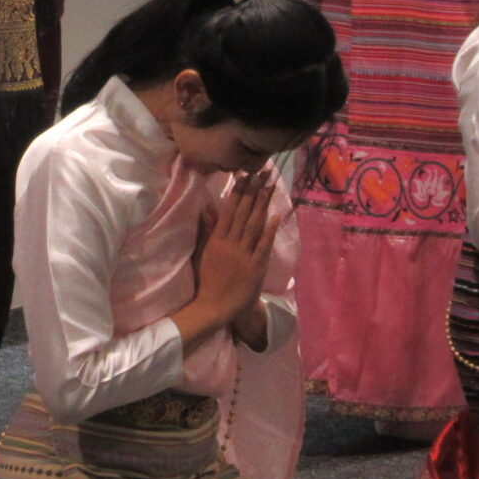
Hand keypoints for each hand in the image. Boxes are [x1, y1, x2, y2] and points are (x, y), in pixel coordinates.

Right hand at [190, 170, 278, 328]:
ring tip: (268, 187)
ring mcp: (243, 256)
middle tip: (260, 172)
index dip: (237, 192)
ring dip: (262, 205)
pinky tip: (276, 216)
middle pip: (243, 213)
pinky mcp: (254, 268)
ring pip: (253, 225)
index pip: (228, 210)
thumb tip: (207, 208)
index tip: (244, 174)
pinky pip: (263, 246)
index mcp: (216, 240)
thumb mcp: (202, 253)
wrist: (213, 307)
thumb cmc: (206, 280)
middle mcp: (230, 244)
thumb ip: (206, 230)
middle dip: (252, 191)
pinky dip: (270, 231)